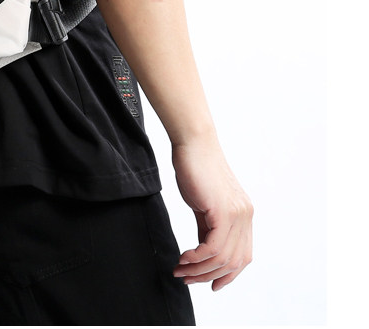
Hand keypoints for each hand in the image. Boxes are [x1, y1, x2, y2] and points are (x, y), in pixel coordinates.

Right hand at [171, 136, 252, 290]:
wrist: (193, 143)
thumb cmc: (195, 168)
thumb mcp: (204, 205)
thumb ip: (207, 228)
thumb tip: (202, 253)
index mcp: (244, 214)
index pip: (242, 256)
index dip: (227, 275)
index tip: (207, 283)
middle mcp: (246, 216)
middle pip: (234, 262)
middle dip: (208, 276)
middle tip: (185, 277)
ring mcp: (238, 214)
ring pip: (223, 258)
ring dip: (199, 270)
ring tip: (180, 269)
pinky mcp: (224, 211)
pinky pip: (213, 247)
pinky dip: (197, 258)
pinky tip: (184, 257)